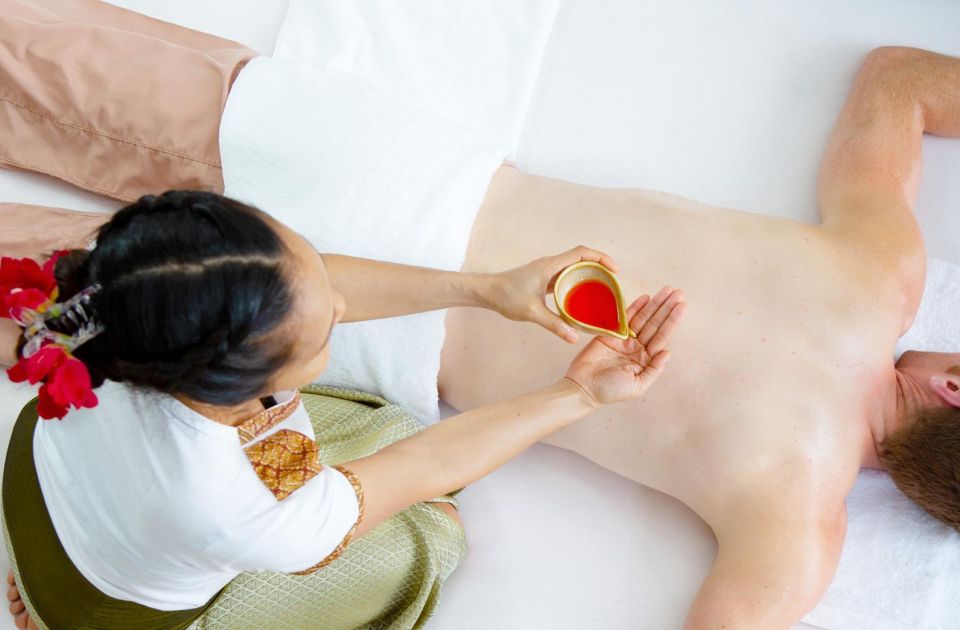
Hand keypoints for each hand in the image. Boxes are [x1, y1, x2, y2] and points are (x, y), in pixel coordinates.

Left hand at [479, 246, 618, 342]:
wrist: (487, 291)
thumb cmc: (506, 296)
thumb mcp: (532, 312)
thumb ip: (554, 324)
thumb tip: (574, 337)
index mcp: (550, 265)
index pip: (581, 253)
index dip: (601, 258)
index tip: (614, 270)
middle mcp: (550, 264)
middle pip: (581, 258)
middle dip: (600, 267)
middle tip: (612, 283)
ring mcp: (547, 270)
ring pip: (574, 267)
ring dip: (589, 274)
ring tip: (602, 290)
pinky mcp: (543, 278)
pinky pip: (566, 276)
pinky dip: (577, 282)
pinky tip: (582, 297)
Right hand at [564, 287, 685, 406]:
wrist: (583, 388)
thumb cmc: (610, 391)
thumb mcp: (638, 386)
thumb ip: (654, 369)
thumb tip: (668, 352)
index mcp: (645, 359)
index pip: (662, 336)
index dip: (672, 320)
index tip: (682, 306)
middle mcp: (637, 347)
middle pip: (655, 324)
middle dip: (666, 308)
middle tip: (678, 292)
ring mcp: (624, 339)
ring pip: (642, 318)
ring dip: (654, 304)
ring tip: (667, 290)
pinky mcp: (609, 333)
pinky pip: (624, 318)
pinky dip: (634, 307)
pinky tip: (645, 298)